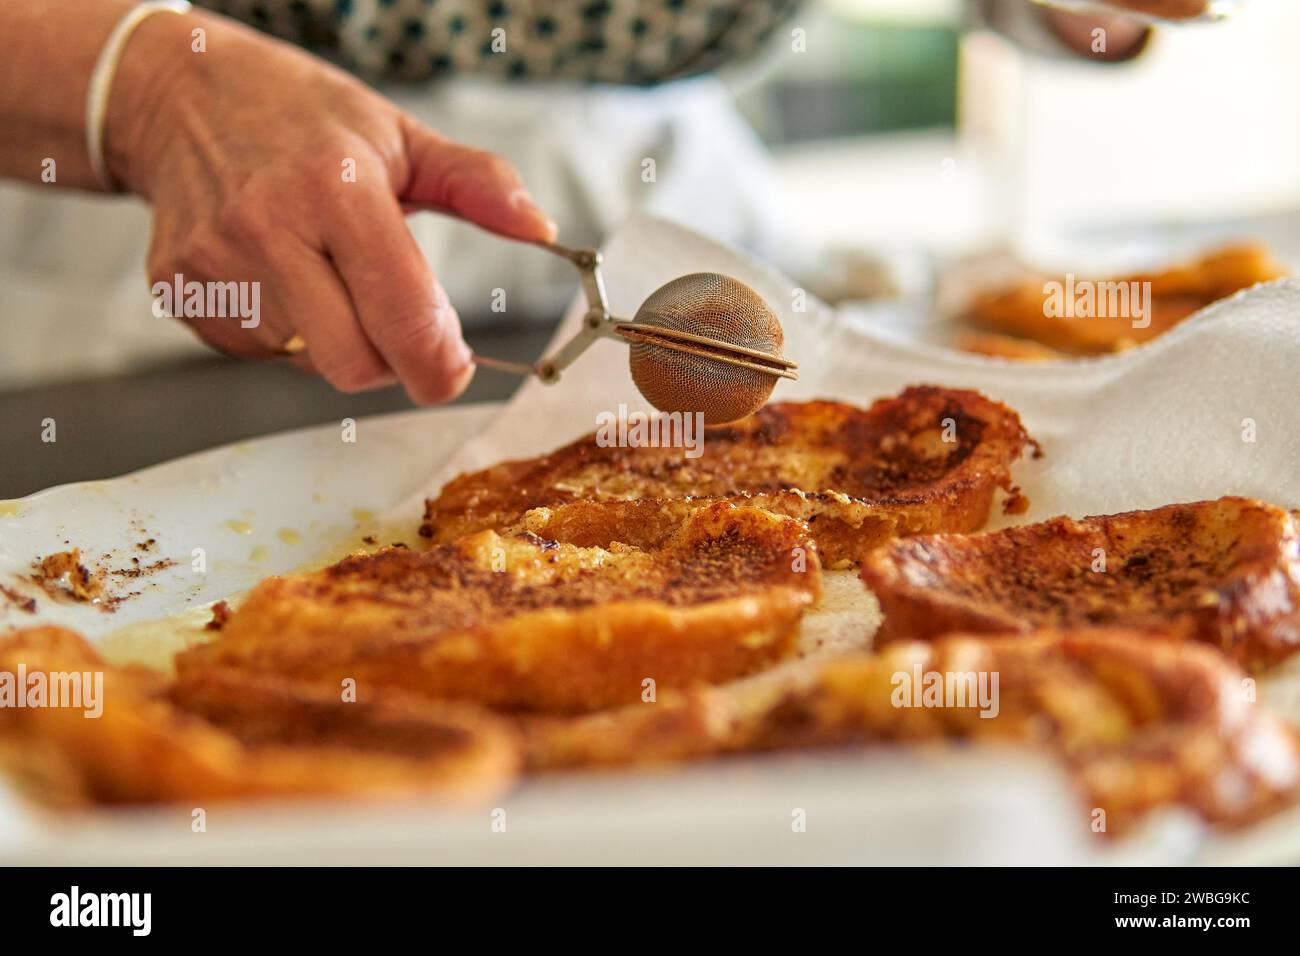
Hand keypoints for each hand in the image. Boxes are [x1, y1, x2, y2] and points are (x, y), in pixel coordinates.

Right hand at [104, 10, 555, 403]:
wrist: (182, 94)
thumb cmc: (304, 119)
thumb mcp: (401, 136)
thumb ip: (479, 184)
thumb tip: (540, 227)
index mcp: (336, 188)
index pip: (403, 318)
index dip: (440, 364)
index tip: (453, 368)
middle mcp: (268, 227)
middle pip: (353, 365)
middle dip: (391, 362)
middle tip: (397, 323)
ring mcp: (216, 264)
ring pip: (307, 364)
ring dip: (335, 341)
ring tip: (324, 273)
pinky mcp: (180, 291)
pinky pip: (259, 352)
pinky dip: (284, 333)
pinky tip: (280, 277)